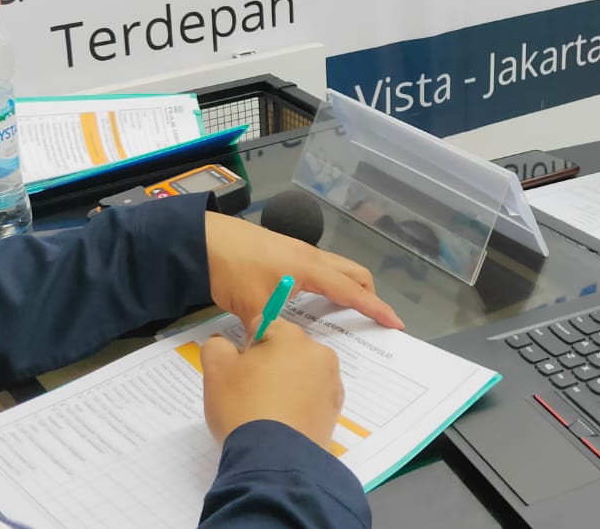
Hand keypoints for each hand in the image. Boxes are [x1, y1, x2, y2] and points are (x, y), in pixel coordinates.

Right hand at [201, 322, 342, 448]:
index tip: (239, 371)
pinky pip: (311, 398)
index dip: (245, 347)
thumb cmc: (244, 408)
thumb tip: (224, 345)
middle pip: (284, 350)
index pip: (263, 325)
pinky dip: (297, 405)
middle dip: (266, 366)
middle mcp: (319, 353)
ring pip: (299, 374)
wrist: (275, 461)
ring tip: (266, 412)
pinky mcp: (335, 411)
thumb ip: (216, 347)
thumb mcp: (216, 371)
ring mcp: (331, 383)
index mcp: (292, 336)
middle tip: (249, 394)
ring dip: (284, 385)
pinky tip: (282, 424)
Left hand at [204, 211, 404, 334]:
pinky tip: (312, 301)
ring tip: (343, 313)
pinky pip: (320, 268)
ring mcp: (298, 251)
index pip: (352, 290)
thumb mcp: (252, 308)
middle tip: (370, 320)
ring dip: (347, 288)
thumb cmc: (233, 269)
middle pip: (354, 273)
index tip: (395, 322)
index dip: (375, 307)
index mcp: (309, 269)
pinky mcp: (285, 251)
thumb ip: (270, 335)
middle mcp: (310, 256)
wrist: (204, 240)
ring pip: (337, 269)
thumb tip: (277, 359)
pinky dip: (328, 283)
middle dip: (368, 295)